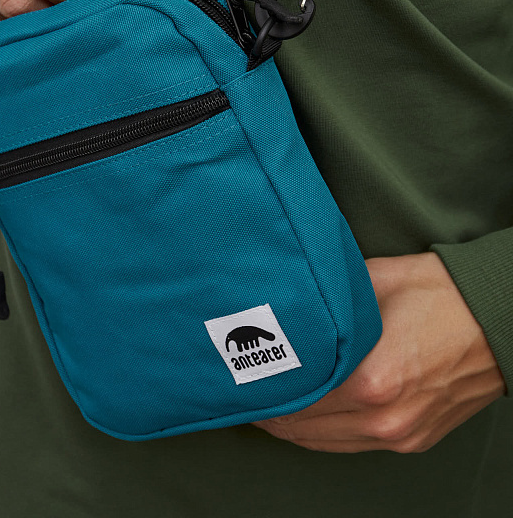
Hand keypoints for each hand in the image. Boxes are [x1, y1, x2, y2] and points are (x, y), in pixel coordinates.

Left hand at [255, 252, 504, 452]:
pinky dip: (326, 434)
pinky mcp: (414, 439)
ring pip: (326, 444)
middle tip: (248, 390)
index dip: (262, 389)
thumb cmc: (438, 293)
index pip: (294, 400)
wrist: (497, 317)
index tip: (241, 377)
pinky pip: (355, 446)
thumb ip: (326, 303)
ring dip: (295, 427)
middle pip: (303, 428)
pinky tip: (310, 414)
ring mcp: (401, 435)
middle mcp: (384, 418)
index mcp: (370, 380)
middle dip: (272, 410)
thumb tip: (287, 303)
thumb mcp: (370, 283)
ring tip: (271, 404)